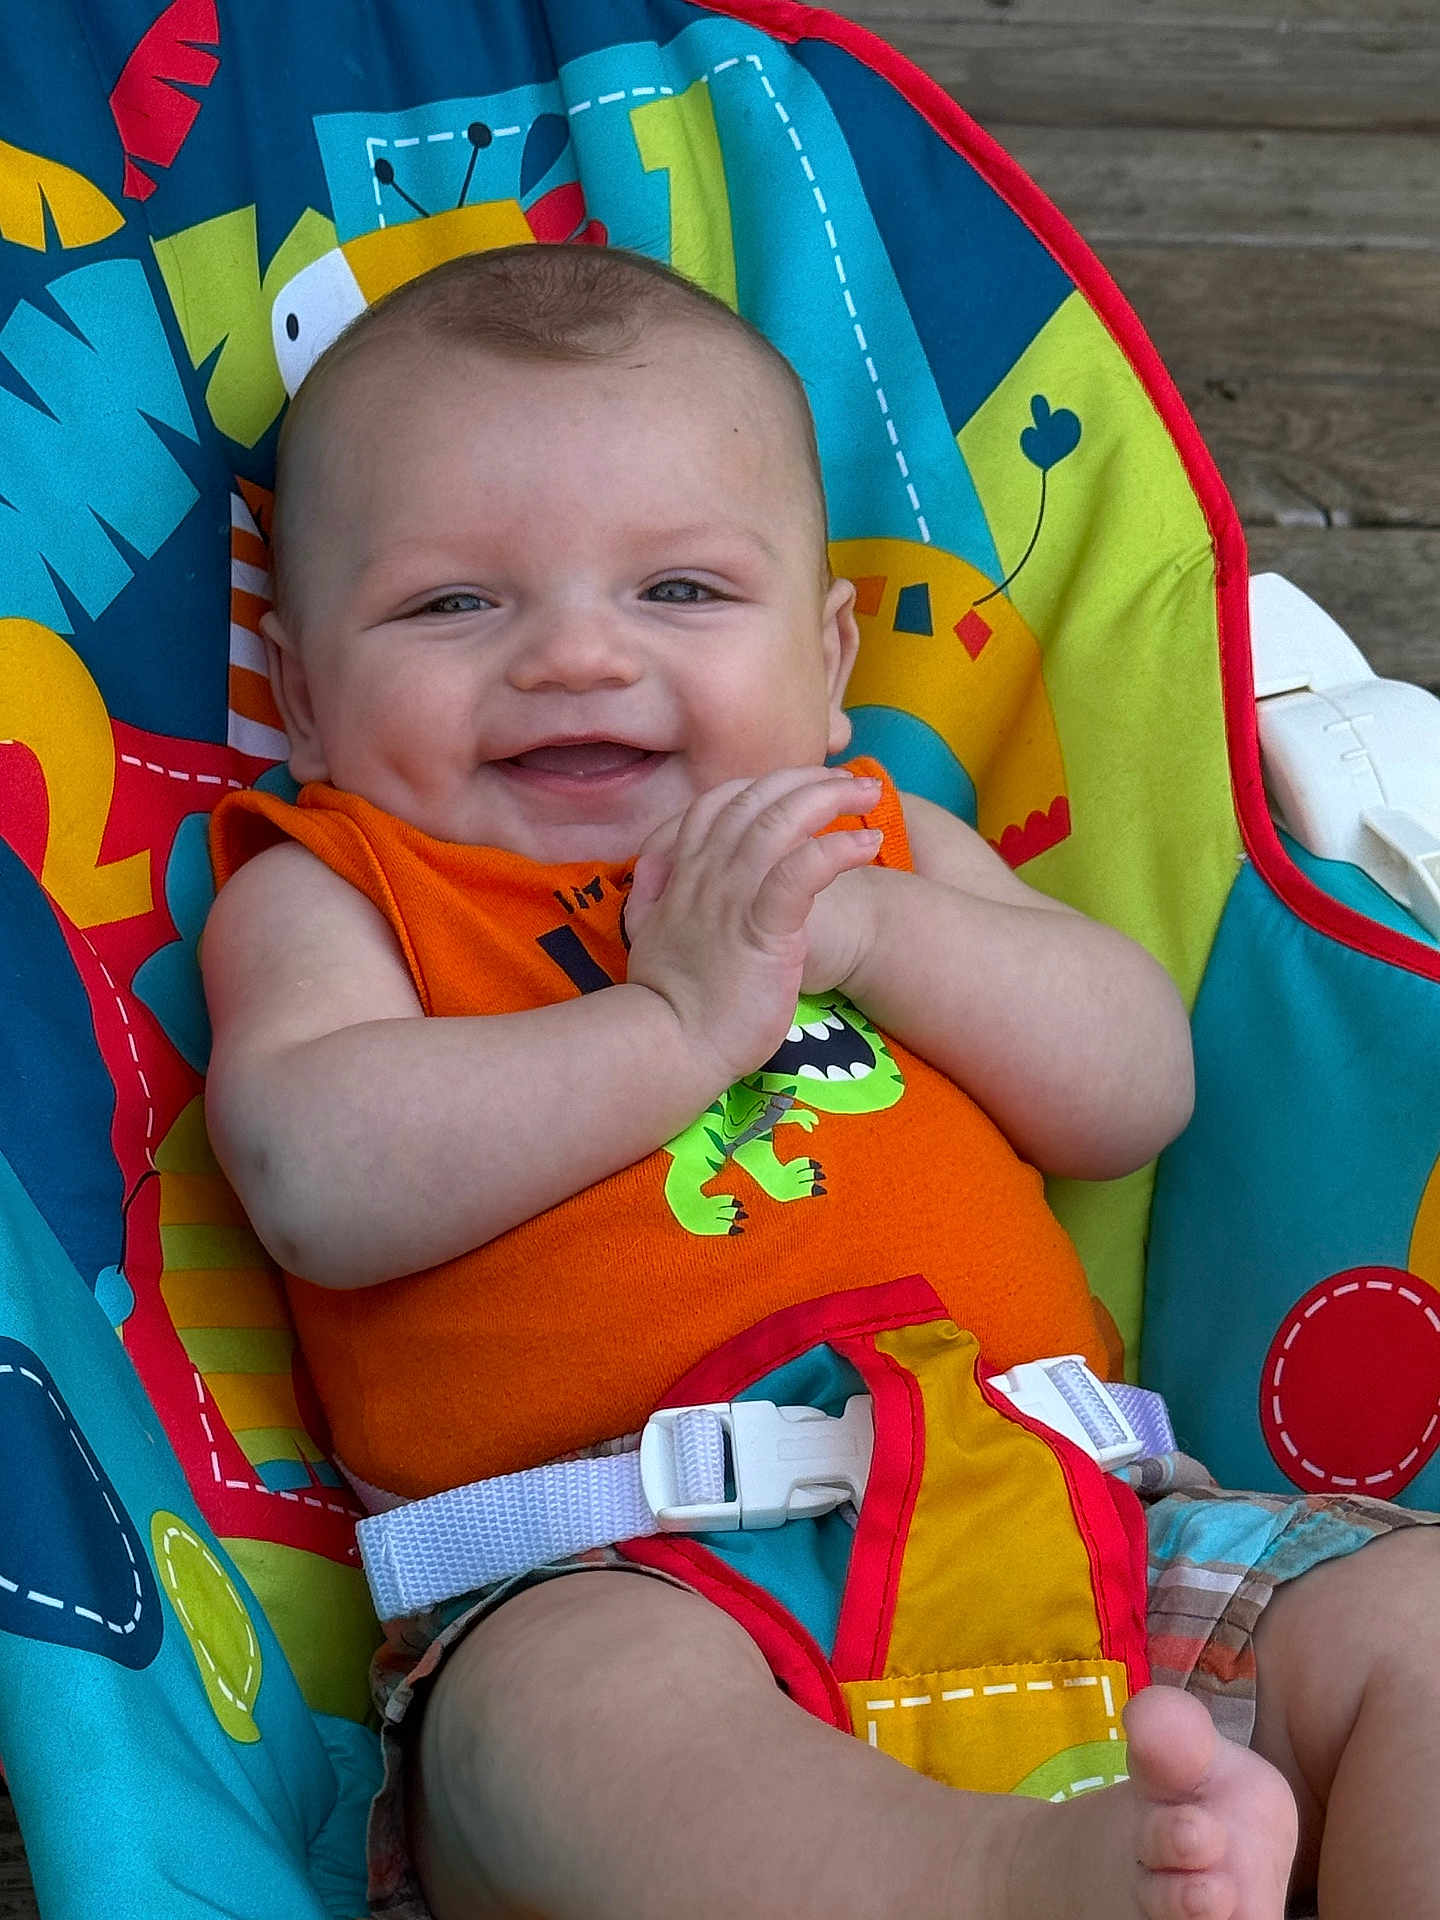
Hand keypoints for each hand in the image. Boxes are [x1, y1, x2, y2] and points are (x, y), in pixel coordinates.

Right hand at [624, 767, 882, 1086]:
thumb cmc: (671, 999)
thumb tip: (655, 878)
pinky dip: (834, 850)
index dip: (763, 785)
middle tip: (852, 781)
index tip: (800, 785)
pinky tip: (866, 845)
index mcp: (685, 873)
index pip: (719, 804)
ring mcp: (732, 898)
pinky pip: (799, 874)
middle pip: (756, 800)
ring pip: (778, 823)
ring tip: (870, 794)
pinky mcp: (761, 930)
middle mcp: (707, 874)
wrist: (671, 1043)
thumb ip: (657, 899)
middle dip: (807, 779)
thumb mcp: (653, 935)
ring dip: (828, 799)